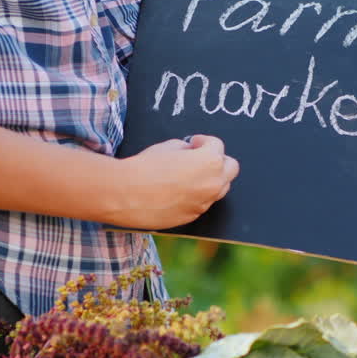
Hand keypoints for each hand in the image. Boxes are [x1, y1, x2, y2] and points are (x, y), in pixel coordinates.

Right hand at [115, 135, 239, 228]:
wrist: (125, 194)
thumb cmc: (145, 167)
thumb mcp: (168, 147)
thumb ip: (186, 149)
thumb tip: (190, 153)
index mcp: (210, 162)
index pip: (218, 145)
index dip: (203, 141)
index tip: (194, 142)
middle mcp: (213, 184)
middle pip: (231, 169)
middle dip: (218, 161)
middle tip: (201, 158)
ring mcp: (204, 203)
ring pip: (219, 189)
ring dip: (210, 180)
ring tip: (189, 176)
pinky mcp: (192, 216)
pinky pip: (202, 203)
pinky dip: (196, 196)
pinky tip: (177, 192)